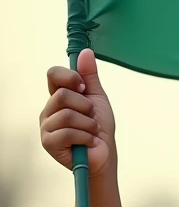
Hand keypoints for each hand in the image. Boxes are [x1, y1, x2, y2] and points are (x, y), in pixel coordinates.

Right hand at [40, 50, 115, 177]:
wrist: (105, 155)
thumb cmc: (100, 129)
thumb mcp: (97, 98)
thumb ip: (89, 77)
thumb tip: (85, 52)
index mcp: (58, 96)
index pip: (53, 74)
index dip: (70, 77)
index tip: (83, 87)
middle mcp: (49, 110)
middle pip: (62, 94)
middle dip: (85, 106)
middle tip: (92, 117)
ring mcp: (46, 126)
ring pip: (67, 114)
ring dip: (88, 124)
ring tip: (91, 132)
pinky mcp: (48, 142)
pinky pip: (67, 132)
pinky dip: (85, 137)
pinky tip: (88, 142)